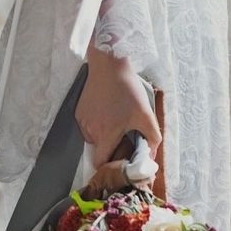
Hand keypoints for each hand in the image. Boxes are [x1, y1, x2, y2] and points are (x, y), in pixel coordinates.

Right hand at [74, 45, 161, 168]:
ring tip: (115, 119)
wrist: (109, 65)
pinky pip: (87, 126)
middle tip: (123, 135)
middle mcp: (90, 131)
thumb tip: (151, 156)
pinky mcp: (78, 112)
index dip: (109, 166)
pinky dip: (96, 123)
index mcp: (106, 134)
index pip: (100, 163)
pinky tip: (106, 110)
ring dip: (103, 134)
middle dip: (110, 147)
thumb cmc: (127, 90)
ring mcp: (82, 121)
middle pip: (99, 150)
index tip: (120, 159)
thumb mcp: (145, 114)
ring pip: (93, 138)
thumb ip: (152, 138)